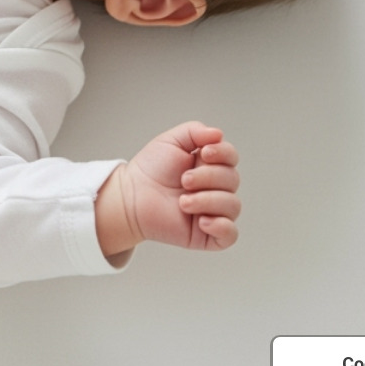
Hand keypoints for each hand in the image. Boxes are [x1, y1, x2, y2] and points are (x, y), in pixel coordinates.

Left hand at [101, 121, 240, 255]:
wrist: (132, 196)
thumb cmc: (151, 170)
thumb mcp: (171, 141)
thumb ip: (195, 131)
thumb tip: (219, 134)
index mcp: (210, 165)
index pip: (231, 157)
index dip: (223, 153)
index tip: (203, 153)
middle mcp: (216, 188)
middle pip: (233, 179)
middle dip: (207, 177)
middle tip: (183, 180)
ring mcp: (214, 211)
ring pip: (232, 205)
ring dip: (207, 201)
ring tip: (182, 202)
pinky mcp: (209, 234)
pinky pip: (231, 234)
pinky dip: (221, 226)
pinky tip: (201, 221)